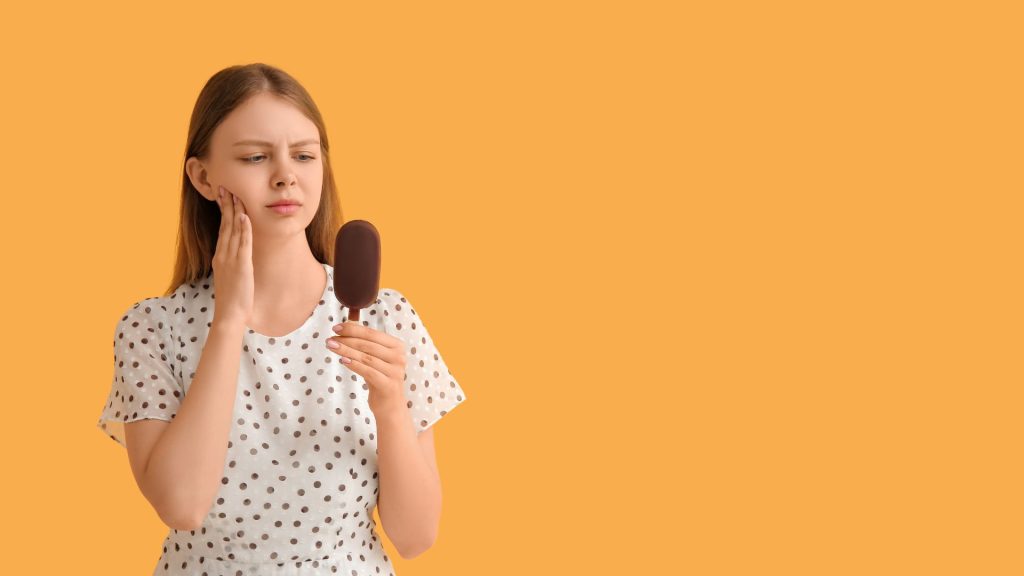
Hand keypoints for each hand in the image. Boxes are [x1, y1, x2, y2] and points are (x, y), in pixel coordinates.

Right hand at [212, 185, 254, 326]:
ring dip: (234, 211)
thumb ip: (233, 264)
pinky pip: (243, 244)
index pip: (222, 229)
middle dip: (226, 205)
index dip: (223, 212)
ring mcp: (230, 260)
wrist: (229, 314)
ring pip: (232, 230)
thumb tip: (238, 255)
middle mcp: (223, 255)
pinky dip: (243, 229)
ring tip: (235, 194)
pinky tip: (244, 216)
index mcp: (220, 257)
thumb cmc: (232, 298)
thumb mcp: (231, 276)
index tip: (223, 197)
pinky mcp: (241, 266)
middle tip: (225, 187)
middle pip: (225, 225)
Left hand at [326, 320, 406, 412]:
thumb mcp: (374, 356)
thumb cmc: (380, 376)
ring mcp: (395, 371)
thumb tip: (349, 318)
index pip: (372, 333)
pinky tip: (342, 361)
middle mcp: (399, 357)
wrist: (390, 405)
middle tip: (330, 339)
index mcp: (397, 346)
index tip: (336, 328)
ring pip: (366, 358)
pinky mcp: (389, 385)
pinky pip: (368, 372)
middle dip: (347, 340)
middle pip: (368, 345)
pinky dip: (354, 365)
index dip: (353, 329)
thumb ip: (364, 338)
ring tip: (331, 347)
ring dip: (346, 351)